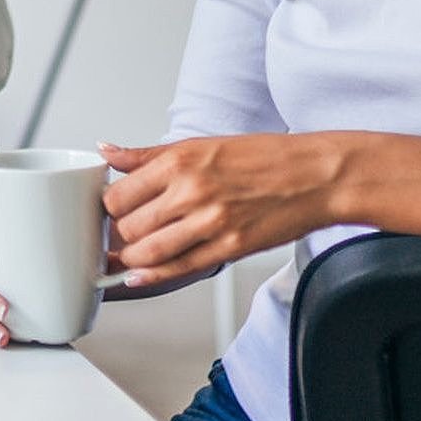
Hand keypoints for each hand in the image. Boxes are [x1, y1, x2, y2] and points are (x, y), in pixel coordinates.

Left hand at [100, 134, 347, 285]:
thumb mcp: (200, 144)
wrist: (313, 176)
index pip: (119, 194)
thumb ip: (148, 155)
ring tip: (130, 254)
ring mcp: (210, 223)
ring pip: (148, 252)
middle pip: (128, 226)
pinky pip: (179, 268)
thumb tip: (106, 151)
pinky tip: (138, 276)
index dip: (110, 206)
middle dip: (119, 234)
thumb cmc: (261, 157)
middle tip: (121, 233)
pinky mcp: (229, 249)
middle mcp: (191, 191)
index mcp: (180, 161)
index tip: (113, 209)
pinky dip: (152, 276)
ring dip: (132, 258)